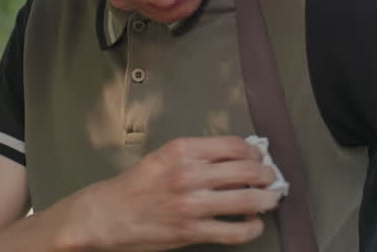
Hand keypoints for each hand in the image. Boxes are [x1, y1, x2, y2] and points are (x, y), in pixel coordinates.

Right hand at [74, 136, 280, 250]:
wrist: (106, 216)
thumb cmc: (133, 186)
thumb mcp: (163, 157)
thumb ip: (195, 156)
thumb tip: (233, 157)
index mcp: (182, 150)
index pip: (234, 145)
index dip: (255, 152)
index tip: (259, 157)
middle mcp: (189, 174)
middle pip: (246, 170)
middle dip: (266, 174)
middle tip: (270, 178)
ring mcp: (191, 204)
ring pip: (247, 200)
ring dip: (266, 200)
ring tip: (270, 199)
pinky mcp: (191, 231)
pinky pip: (235, 231)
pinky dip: (252, 228)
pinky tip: (253, 224)